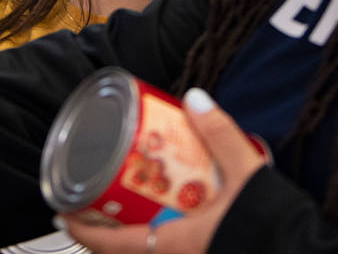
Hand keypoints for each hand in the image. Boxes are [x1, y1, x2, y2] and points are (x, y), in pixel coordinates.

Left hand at [63, 88, 265, 253]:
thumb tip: (195, 99)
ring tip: (124, 208)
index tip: (62, 212)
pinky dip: (155, 242)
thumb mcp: (248, 173)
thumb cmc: (275, 227)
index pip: (107, 245)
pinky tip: (166, 221)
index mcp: (171, 247)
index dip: (79, 229)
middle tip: (92, 203)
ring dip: (129, 237)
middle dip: (102, 232)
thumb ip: (221, 134)